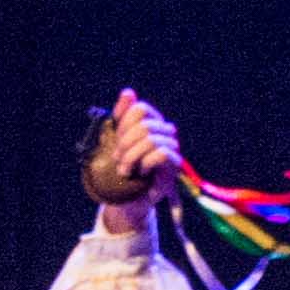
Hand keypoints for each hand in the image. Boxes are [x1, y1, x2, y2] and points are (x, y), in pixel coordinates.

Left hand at [82, 88, 182, 206]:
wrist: (126, 197)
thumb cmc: (121, 167)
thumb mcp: (114, 140)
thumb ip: (121, 116)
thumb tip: (128, 92)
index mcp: (150, 122)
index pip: (140, 109)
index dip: (124, 124)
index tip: (115, 140)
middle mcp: (164, 131)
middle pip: (144, 125)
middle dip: (125, 144)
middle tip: (118, 159)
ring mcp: (171, 146)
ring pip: (151, 139)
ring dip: (131, 157)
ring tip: (125, 170)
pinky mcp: (174, 164)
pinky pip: (162, 154)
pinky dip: (146, 163)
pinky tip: (142, 172)